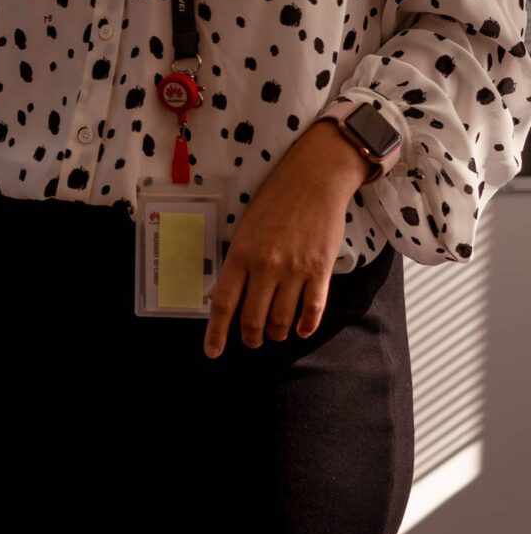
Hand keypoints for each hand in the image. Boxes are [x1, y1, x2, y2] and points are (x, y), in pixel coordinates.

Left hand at [202, 121, 368, 356]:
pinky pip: (313, 309)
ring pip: (281, 319)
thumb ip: (235, 265)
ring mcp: (294, 270)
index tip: (213, 353)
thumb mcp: (245, 230)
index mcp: (241, 254)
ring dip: (276, 333)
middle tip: (251, 341)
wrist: (313, 181)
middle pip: (253, 318)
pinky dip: (305, 325)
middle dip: (251, 337)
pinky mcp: (320, 270)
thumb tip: (218, 296)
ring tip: (274, 334)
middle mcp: (265, 266)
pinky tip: (300, 330)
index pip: (223, 304)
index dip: (216, 333)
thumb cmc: (274, 202)